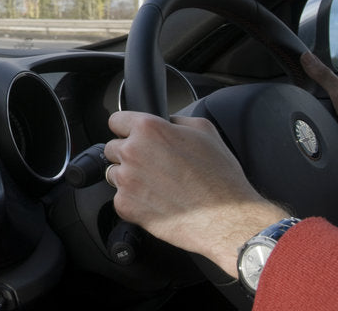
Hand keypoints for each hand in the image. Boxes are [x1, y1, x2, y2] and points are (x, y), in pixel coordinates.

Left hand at [105, 111, 286, 277]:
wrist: (225, 218)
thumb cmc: (219, 177)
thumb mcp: (205, 131)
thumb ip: (176, 120)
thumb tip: (166, 121)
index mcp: (148, 129)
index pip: (116, 120)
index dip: (126, 128)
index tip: (130, 134)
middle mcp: (132, 152)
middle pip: (112, 148)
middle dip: (128, 154)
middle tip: (153, 165)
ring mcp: (126, 180)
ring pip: (114, 173)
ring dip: (129, 178)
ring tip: (157, 185)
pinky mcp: (125, 206)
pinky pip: (120, 199)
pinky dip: (134, 201)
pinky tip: (157, 202)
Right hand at [301, 51, 337, 198]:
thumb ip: (323, 76)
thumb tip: (306, 56)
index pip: (324, 81)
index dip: (313, 89)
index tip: (306, 96)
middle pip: (326, 99)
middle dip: (320, 108)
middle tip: (320, 116)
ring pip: (330, 115)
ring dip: (326, 122)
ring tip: (328, 128)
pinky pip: (336, 128)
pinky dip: (332, 132)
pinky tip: (333, 136)